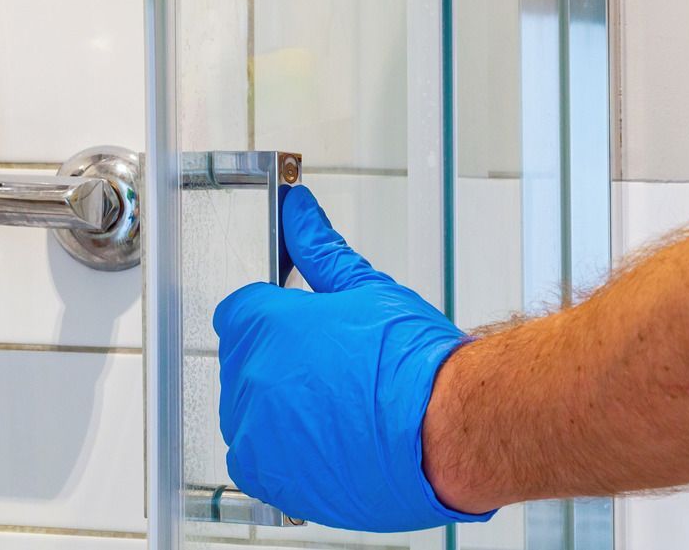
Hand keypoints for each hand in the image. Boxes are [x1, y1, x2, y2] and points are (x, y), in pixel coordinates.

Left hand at [213, 185, 491, 531]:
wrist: (448, 433)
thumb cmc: (415, 365)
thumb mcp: (365, 289)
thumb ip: (318, 248)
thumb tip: (297, 211)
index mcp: (263, 324)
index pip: (240, 310)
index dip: (273, 316)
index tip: (299, 326)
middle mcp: (249, 378)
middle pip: (244, 360)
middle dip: (280, 359)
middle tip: (333, 367)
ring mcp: (255, 432)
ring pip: (248, 410)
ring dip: (280, 407)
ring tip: (338, 407)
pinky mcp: (271, 477)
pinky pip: (255, 459)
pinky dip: (281, 452)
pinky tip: (325, 441)